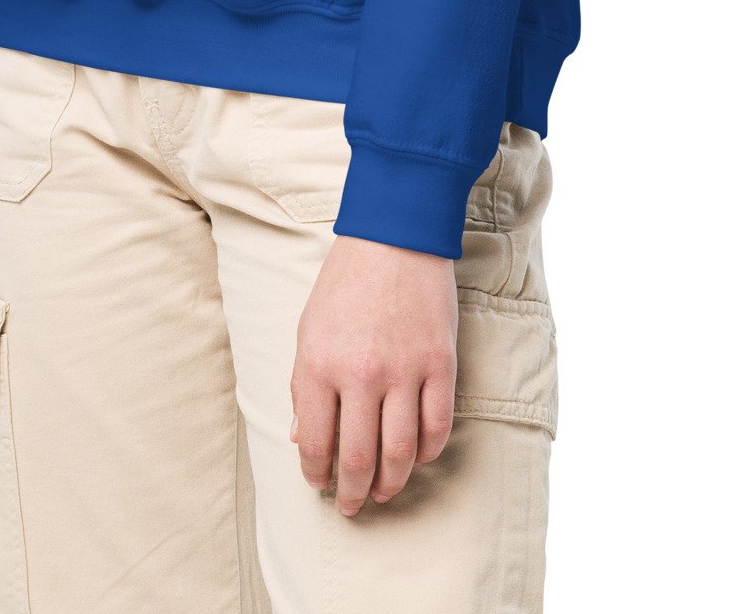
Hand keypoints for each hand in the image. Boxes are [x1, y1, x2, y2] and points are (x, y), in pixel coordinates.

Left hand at [289, 233, 458, 514]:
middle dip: (352, 493)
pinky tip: (417, 459)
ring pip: (400, 453)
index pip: (315, 442)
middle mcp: (360, 375)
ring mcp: (404, 372)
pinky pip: (437, 428)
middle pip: (358, 459)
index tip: (319, 485)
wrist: (395, 236)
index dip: (316, 473)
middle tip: (351, 507)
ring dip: (391, 483)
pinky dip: (428, 453)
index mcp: (319, 364)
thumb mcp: (308, 328)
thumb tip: (302, 439)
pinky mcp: (440, 365)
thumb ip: (302, 385)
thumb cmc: (344, 282)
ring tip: (382, 492)